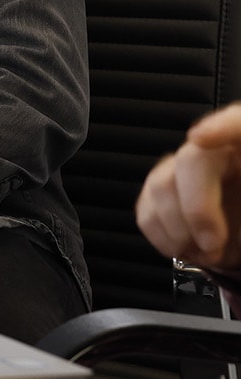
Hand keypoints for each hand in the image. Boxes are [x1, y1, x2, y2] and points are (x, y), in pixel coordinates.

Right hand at [138, 103, 240, 269]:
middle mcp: (215, 151)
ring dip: (180, 230)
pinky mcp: (160, 189)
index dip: (221, 126)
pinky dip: (163, 236)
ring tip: (206, 254)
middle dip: (197, 208)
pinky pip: (147, 209)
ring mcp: (182, 168)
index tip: (200, 139)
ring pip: (162, 186)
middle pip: (191, 160)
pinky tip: (185, 249)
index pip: (237, 124)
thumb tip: (238, 223)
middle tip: (213, 244)